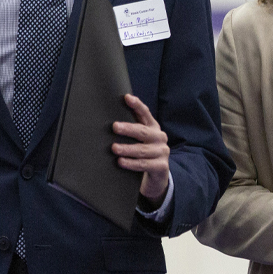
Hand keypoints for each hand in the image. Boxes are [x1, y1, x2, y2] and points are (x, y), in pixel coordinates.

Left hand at [112, 94, 169, 208]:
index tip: (126, 98)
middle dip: (128, 129)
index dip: (137, 105)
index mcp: (153, 127)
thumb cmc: (143, 153)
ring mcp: (162, 152)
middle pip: (143, 132)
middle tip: (115, 127)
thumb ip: (132, 128)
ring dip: (127, 149)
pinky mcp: (161, 166)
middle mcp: (160, 137)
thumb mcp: (140, 139)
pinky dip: (131, 163)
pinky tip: (121, 162)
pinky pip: (144, 164)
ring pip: (142, 150)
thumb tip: (110, 117)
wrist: (158, 176)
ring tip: (114, 148)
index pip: (145, 113)